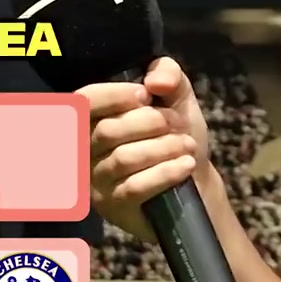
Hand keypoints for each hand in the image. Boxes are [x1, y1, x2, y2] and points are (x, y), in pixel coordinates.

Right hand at [81, 56, 211, 242]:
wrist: (195, 180)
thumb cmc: (176, 134)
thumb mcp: (176, 97)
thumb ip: (167, 74)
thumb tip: (153, 82)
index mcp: (95, 117)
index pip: (85, 101)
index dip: (113, 95)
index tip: (146, 95)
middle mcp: (86, 148)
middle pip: (106, 131)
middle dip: (150, 123)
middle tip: (177, 125)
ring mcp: (97, 180)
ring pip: (123, 159)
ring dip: (163, 149)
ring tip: (188, 146)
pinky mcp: (113, 207)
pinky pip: (134, 187)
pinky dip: (164, 173)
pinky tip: (185, 165)